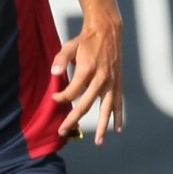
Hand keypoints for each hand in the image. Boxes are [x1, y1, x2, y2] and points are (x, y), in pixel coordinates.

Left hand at [50, 19, 124, 143]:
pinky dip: (118, 116)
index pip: (72, 92)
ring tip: (99, 142)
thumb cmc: (86, 40)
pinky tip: (117, 129)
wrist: (108, 31)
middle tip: (63, 131)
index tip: (55, 98)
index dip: (61, 98)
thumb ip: (60, 60)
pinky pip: (119, 103)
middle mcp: (101, 79)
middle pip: (85, 105)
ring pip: (106, 109)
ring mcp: (111, 82)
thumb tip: (53, 74)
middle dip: (73, 120)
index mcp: (87, 69)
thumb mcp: (70, 46)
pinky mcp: (118, 83)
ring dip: (102, 127)